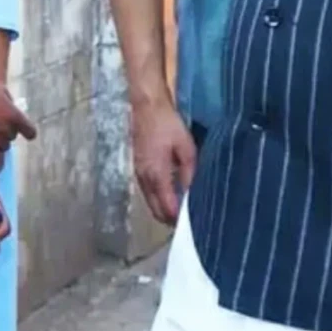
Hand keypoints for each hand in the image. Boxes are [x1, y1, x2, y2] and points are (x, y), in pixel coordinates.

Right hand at [0, 75, 36, 158]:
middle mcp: (4, 129)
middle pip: (11, 137)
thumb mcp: (2, 93)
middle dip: (6, 132)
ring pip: (0, 148)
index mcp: (13, 116)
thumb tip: (13, 116)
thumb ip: (11, 106)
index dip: (27, 131)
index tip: (26, 132)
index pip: (29, 131)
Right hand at [130, 99, 196, 224]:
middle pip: (155, 210)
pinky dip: (158, 199)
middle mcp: (144, 179)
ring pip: (150, 202)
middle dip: (170, 219)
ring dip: (163, 209)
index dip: (179, 219)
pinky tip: (171, 194)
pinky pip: (147, 192)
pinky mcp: (137, 168)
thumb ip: (189, 174)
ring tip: (183, 208)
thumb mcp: (186, 148)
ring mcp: (138, 174)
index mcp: (157, 175)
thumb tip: (193, 194)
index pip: (166, 208)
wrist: (146, 107)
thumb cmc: (168, 125)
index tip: (194, 224)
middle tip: (189, 220)